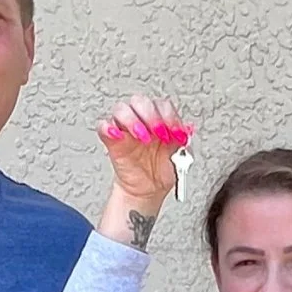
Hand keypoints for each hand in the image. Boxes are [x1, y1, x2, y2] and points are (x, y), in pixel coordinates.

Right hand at [95, 91, 190, 243]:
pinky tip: (118, 136)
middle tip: (159, 133)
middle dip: (151, 115)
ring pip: (121, 109)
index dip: (169, 116)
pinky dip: (108, 128)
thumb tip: (187, 130)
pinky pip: (103, 126)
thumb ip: (184, 143)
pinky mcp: (112, 140)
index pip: (162, 105)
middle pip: (141, 101)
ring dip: (132, 120)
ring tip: (142, 138)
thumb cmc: (163, 170)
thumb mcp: (180, 157)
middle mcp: (142, 120)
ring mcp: (125, 129)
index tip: (175, 133)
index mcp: (160, 119)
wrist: (148, 190)